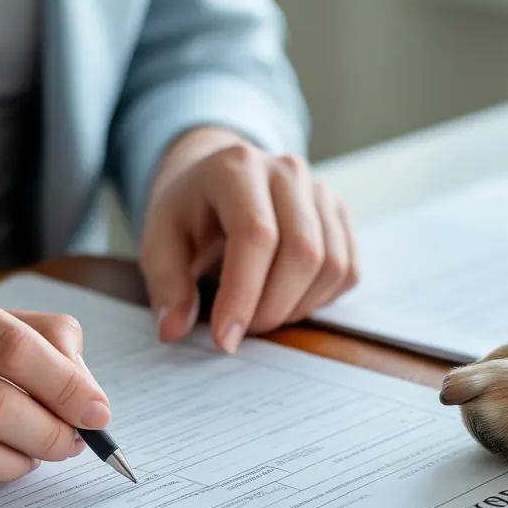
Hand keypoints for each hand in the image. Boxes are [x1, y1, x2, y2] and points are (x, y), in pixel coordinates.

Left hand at [139, 127, 358, 351]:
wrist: (217, 180)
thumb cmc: (189, 211)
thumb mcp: (159, 242)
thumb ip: (166, 285)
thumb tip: (173, 329)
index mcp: (237, 168)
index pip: (256, 235)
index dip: (244, 295)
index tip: (227, 339)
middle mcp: (287, 171)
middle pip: (303, 252)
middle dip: (273, 307)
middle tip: (244, 330)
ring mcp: (320, 191)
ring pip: (332, 264)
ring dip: (298, 307)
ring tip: (263, 313)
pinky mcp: (340, 214)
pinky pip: (348, 269)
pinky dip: (321, 298)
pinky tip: (288, 299)